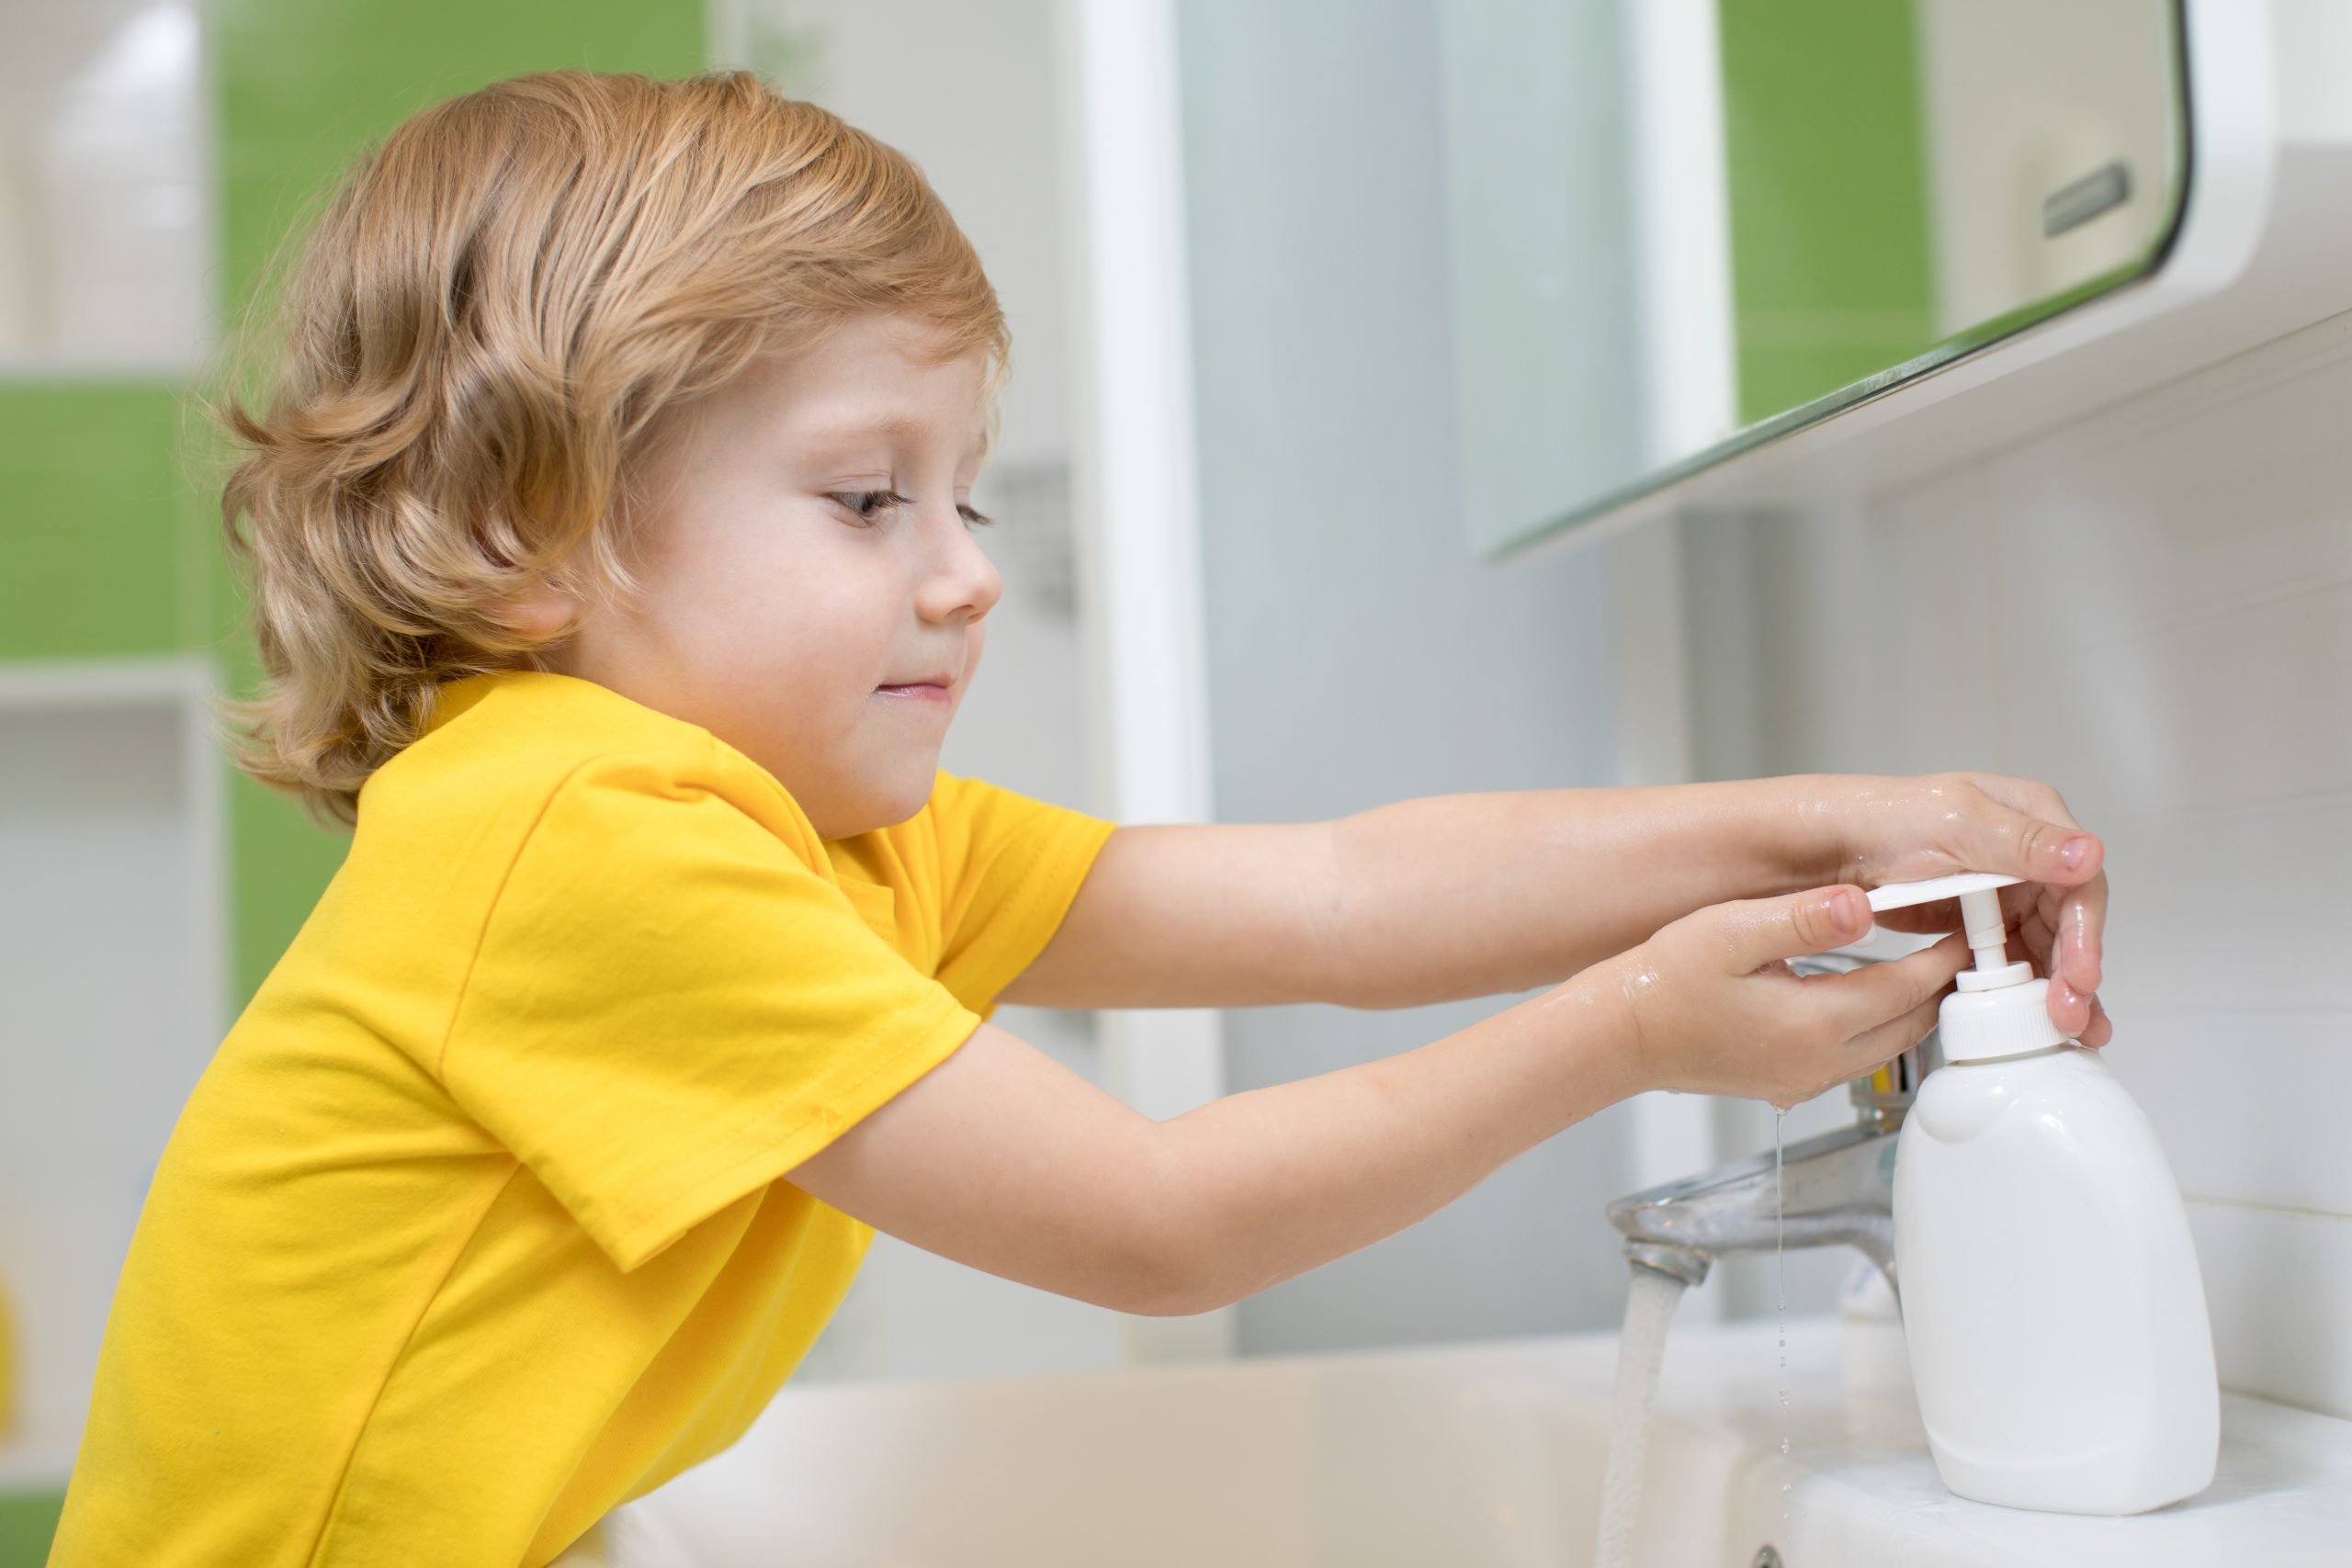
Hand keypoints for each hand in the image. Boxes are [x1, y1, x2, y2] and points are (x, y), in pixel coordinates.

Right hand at [1604, 885, 1971, 1109]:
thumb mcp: (1730, 932)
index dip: (1946, 953)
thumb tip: (1864, 905)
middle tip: (1963, 940)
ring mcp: (1806, 1080)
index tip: (1969, 921)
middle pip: (1913, 1023)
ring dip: (1913, 1007)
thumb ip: (1803, 918)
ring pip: (1889, 1044)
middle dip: (1943, 983)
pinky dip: (1879, 1025)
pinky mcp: (1790, 1084)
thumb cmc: (1663, 982)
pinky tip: (1872, 994)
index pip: (1909, 986)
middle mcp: (1820, 1062)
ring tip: (1928, 962)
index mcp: (1815, 1022)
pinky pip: (1857, 1056)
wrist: (1619, 1037)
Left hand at [1806, 772, 2109, 1045]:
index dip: (2085, 934)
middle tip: (2071, 1019)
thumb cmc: (1881, 818)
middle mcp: (2028, 856)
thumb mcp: (1954, 823)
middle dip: (2075, 974)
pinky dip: (2025, 991)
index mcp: (2034, 818)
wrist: (1828, 842)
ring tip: (2069, 1033)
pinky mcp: (1978, 922)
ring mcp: (2004, 890)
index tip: (2080, 977)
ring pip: (2047, 947)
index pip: (2080, 885)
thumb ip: (2021, 842)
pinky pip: (2012, 960)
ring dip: (2059, 990)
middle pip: (2068, 923)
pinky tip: (2038, 1021)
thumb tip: (2088, 855)